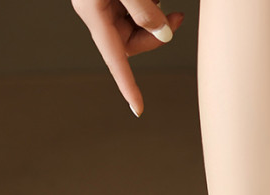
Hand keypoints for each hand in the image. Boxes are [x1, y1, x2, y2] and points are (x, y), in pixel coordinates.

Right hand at [72, 0, 184, 116]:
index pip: (115, 60)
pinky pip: (134, 9)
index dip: (127, 87)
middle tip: (176, 19)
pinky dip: (148, 4)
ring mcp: (103, 3)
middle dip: (156, 35)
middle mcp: (97, 12)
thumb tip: (162, 32)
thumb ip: (142, 10)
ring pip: (135, 26)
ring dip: (154, 16)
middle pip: (131, 43)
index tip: (138, 109)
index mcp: (93, 13)